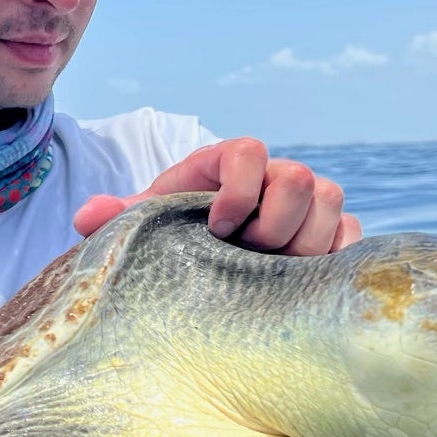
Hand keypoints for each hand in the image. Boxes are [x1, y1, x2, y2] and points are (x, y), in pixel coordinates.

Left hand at [72, 137, 360, 254]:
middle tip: (246, 258)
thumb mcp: (144, 228)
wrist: (201, 265)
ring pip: (332, 202)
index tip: (216, 229)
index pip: (250, 151)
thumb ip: (118, 218)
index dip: (239, 189)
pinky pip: (350, 235)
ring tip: (270, 276)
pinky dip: (330, 258)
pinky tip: (297, 286)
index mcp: (226, 165)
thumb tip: (86, 216)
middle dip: (275, 226)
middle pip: (301, 179)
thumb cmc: (171, 239)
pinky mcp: (331, 234)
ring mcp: (306, 204)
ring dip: (305, 244)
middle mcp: (273, 177)